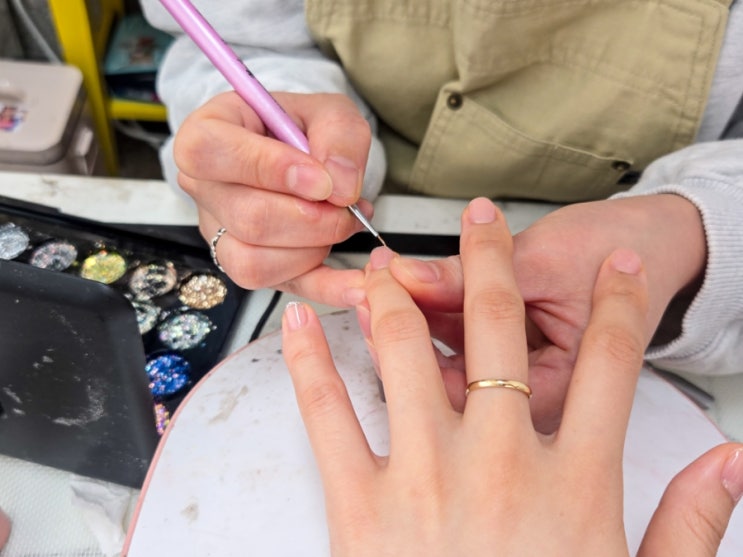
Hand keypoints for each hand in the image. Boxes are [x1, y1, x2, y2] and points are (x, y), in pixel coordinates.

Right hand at [173, 91, 371, 305]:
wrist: (305, 156)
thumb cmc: (304, 128)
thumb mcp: (330, 111)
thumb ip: (339, 136)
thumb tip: (340, 185)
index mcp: (206, 133)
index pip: (209, 153)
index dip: (268, 168)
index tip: (320, 180)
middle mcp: (204, 187)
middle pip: (246, 217)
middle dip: (311, 218)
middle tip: (345, 205)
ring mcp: (221, 232)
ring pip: (253, 262)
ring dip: (313, 249)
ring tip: (341, 223)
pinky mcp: (248, 265)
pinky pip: (279, 286)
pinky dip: (324, 286)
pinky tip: (354, 281)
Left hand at [284, 197, 665, 555]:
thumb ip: (689, 523)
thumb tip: (736, 460)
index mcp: (574, 483)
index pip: (611, 365)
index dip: (617, 307)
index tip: (616, 270)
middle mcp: (499, 463)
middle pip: (497, 331)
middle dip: (493, 263)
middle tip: (482, 219)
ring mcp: (423, 479)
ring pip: (406, 354)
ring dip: (394, 297)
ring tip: (385, 260)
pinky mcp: (358, 507)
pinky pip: (328, 417)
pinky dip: (310, 363)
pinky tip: (300, 324)